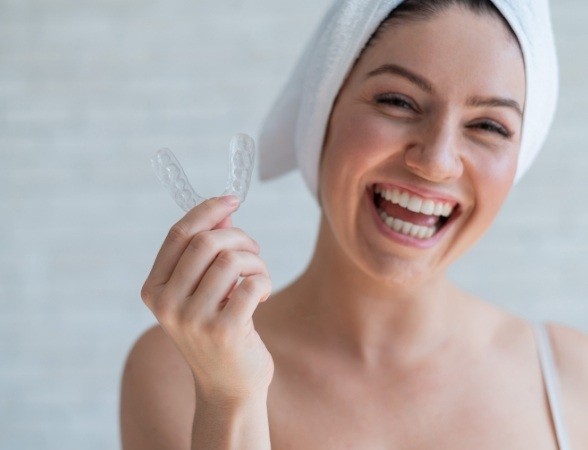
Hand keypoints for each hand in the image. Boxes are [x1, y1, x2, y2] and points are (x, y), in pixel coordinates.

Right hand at [141, 196, 273, 403]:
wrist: (227, 386)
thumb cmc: (216, 330)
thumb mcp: (202, 290)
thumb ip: (207, 252)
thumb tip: (224, 211)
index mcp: (154, 289)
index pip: (179, 234)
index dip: (208, 210)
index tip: (232, 199)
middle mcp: (167, 304)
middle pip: (207, 242)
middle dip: (239, 237)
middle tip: (254, 250)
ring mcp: (193, 320)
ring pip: (232, 260)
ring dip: (255, 260)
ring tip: (260, 275)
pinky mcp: (224, 331)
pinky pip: (252, 283)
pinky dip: (264, 280)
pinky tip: (262, 294)